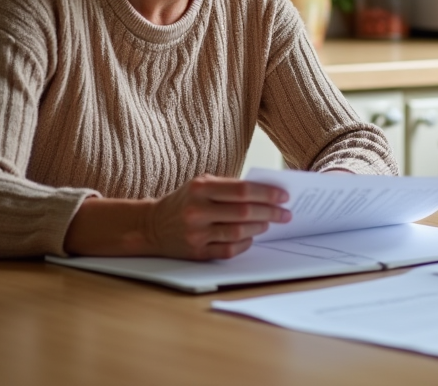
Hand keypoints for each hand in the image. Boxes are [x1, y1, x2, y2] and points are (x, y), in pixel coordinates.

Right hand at [145, 174, 290, 259]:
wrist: (151, 225)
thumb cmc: (185, 201)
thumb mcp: (202, 184)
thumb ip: (230, 186)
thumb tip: (266, 193)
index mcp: (200, 189)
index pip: (243, 190)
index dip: (267, 194)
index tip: (284, 196)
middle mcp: (197, 211)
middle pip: (244, 212)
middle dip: (270, 212)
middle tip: (285, 213)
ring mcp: (196, 234)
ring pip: (239, 232)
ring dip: (259, 227)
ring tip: (269, 223)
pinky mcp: (196, 252)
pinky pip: (229, 250)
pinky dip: (245, 243)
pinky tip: (251, 237)